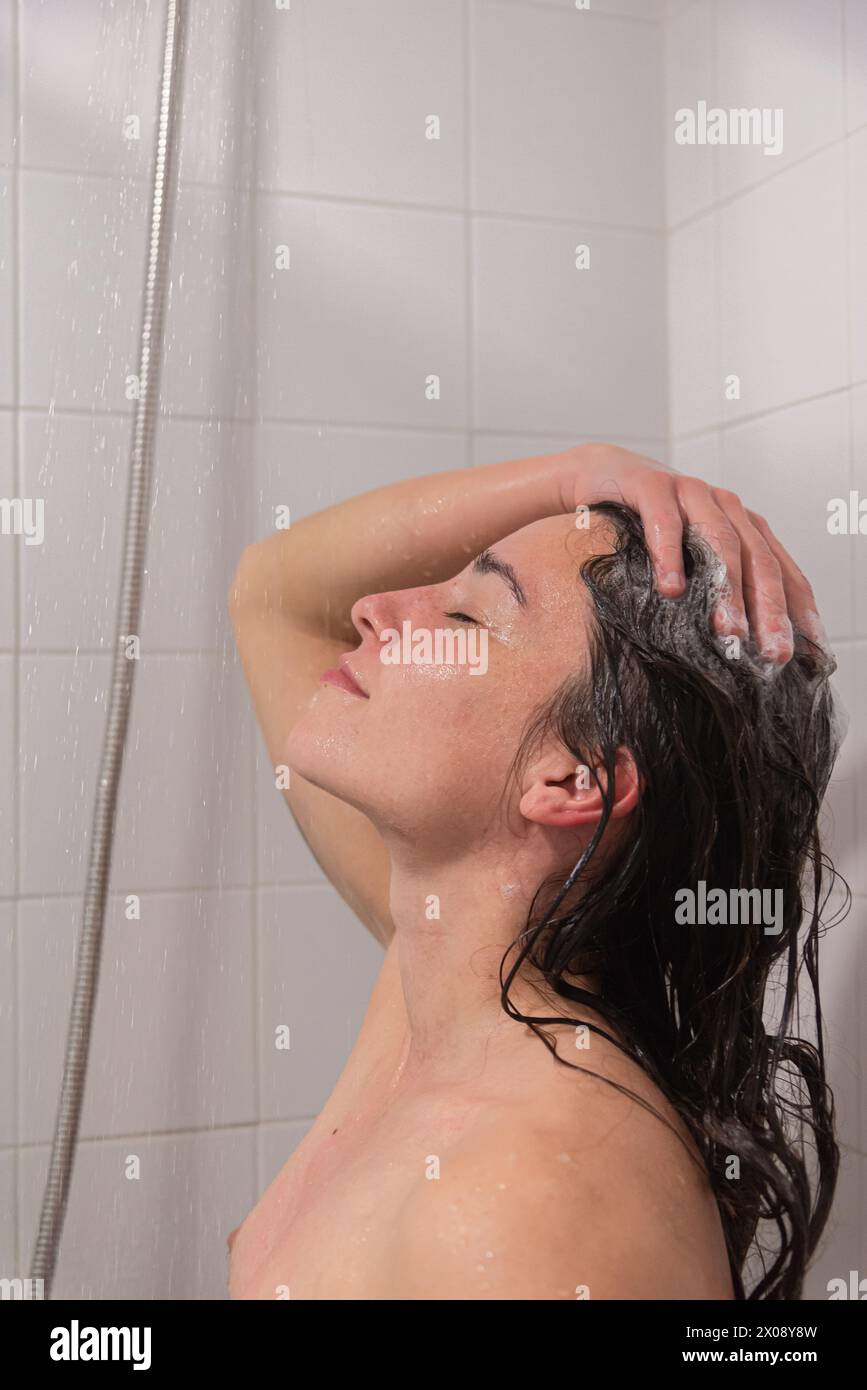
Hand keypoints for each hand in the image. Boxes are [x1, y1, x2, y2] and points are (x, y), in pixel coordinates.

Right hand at [561, 443, 827, 664]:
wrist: (600, 476)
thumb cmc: (647, 529)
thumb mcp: (688, 561)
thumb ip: (713, 592)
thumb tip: (738, 652)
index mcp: (744, 528)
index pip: (783, 572)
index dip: (797, 612)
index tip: (804, 656)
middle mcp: (725, 507)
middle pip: (760, 560)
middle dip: (770, 609)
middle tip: (773, 653)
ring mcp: (690, 491)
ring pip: (720, 539)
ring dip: (727, 588)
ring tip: (728, 631)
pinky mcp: (650, 484)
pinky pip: (664, 520)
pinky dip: (669, 555)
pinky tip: (670, 589)